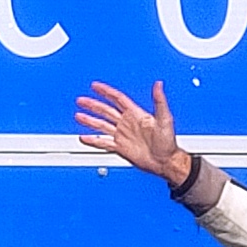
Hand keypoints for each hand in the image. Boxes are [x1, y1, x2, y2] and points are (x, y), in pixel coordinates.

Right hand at [74, 80, 189, 182]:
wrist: (165, 161)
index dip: (106, 91)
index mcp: (135, 114)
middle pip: (106, 111)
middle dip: (93, 105)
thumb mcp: (165, 118)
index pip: (117, 99)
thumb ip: (159, 101)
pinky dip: (93, 140)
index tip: (95, 86)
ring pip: (102, 125)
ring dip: (90, 120)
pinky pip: (104, 143)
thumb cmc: (167, 142)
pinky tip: (84, 137)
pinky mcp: (121, 148)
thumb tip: (159, 84)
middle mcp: (127, 123)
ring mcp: (122, 135)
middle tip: (81, 100)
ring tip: (79, 116)